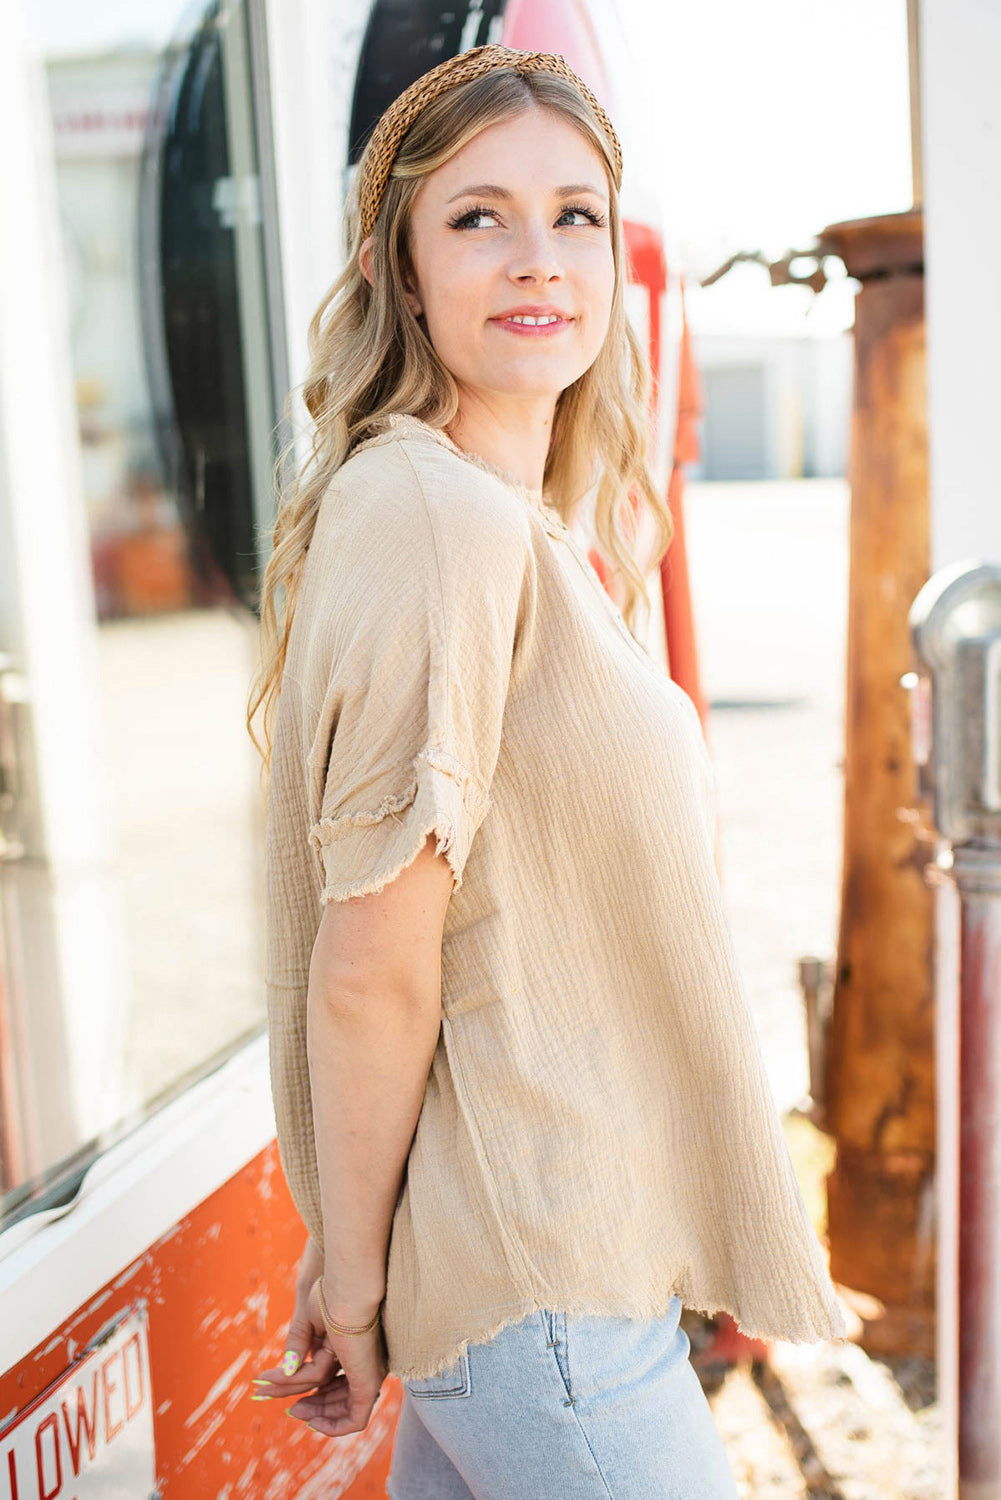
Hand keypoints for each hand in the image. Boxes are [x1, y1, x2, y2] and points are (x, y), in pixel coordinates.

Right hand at [251, 1237, 387, 1437]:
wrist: (347, 1290)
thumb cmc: (330, 1294)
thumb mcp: (308, 1324)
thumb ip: (297, 1348)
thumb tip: (284, 1373)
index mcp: (357, 1346)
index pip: (335, 1377)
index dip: (311, 1388)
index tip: (285, 1388)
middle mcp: (367, 1363)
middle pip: (338, 1394)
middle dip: (311, 1404)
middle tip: (289, 1409)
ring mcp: (370, 1374)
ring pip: (342, 1407)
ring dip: (316, 1413)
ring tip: (293, 1411)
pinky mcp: (369, 1383)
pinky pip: (356, 1419)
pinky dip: (334, 1426)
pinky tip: (313, 1422)